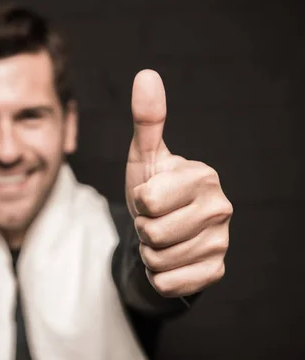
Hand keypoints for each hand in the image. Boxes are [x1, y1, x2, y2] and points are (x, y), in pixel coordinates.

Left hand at [125, 70, 232, 297]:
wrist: (162, 228)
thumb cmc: (153, 187)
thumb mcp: (144, 156)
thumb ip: (147, 120)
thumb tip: (146, 75)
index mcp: (203, 176)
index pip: (147, 200)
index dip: (139, 202)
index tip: (150, 197)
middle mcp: (220, 208)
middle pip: (152, 233)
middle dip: (142, 229)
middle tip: (154, 220)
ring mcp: (221, 242)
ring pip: (158, 260)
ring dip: (149, 252)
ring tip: (161, 237)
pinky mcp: (215, 270)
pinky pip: (169, 283)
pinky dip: (159, 275)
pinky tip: (171, 258)